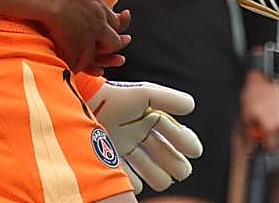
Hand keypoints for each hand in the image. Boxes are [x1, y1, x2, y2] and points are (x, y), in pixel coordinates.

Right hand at [41, 0, 130, 75]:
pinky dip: (81, 67)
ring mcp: (87, 39)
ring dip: (98, 60)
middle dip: (113, 46)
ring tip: (97, 64)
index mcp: (100, 9)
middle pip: (113, 42)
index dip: (117, 27)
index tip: (116, 30)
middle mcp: (98, 26)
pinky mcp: (74, 50)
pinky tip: (78, 68)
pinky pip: (81, 63)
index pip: (115, 22)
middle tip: (113, 49)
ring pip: (99, 56)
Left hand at [88, 80, 203, 193]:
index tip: (193, 150)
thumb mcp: (144, 94)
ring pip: (157, 176)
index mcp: (152, 120)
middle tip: (178, 168)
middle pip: (173, 162)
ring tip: (157, 174)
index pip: (179, 137)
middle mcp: (143, 137)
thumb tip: (192, 106)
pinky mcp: (114, 163)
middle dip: (177, 165)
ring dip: (159, 176)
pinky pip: (133, 184)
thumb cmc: (115, 98)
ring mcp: (128, 151)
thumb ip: (168, 99)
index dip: (188, 143)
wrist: (85, 107)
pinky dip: (135, 183)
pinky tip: (132, 174)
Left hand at [237, 70, 278, 153]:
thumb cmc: (254, 92)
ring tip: (256, 114)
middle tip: (253, 126)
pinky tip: (261, 108)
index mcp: (272, 126)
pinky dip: (269, 116)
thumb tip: (248, 145)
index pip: (271, 148)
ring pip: (274, 127)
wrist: (262, 76)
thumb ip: (247, 133)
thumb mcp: (245, 115)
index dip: (262, 147)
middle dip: (263, 134)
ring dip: (265, 124)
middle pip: (273, 137)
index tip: (256, 144)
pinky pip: (276, 118)